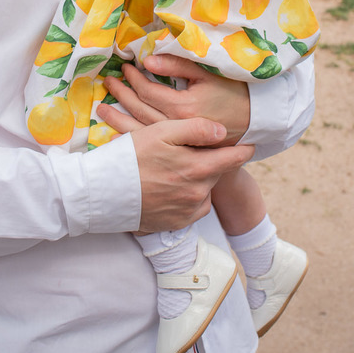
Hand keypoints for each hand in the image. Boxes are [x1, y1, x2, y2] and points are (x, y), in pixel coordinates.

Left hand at [100, 55, 250, 144]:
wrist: (254, 123)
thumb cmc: (232, 92)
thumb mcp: (207, 74)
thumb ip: (177, 66)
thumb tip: (148, 61)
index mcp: (184, 108)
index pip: (149, 91)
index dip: (135, 78)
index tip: (126, 68)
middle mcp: (178, 128)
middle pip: (140, 110)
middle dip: (122, 95)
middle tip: (109, 82)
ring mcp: (179, 143)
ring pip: (141, 130)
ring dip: (120, 118)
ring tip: (103, 107)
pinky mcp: (181, 151)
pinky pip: (150, 144)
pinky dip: (131, 137)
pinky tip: (117, 133)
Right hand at [100, 110, 254, 232]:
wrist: (102, 192)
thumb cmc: (131, 156)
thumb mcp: (162, 131)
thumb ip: (197, 129)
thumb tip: (223, 132)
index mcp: (199, 169)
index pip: (232, 159)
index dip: (243, 150)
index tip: (251, 145)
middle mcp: (198, 194)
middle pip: (216, 174)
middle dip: (211, 162)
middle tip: (196, 151)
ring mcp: (186, 211)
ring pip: (204, 191)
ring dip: (198, 180)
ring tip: (177, 169)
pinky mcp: (174, 223)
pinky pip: (191, 208)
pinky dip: (187, 197)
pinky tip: (170, 187)